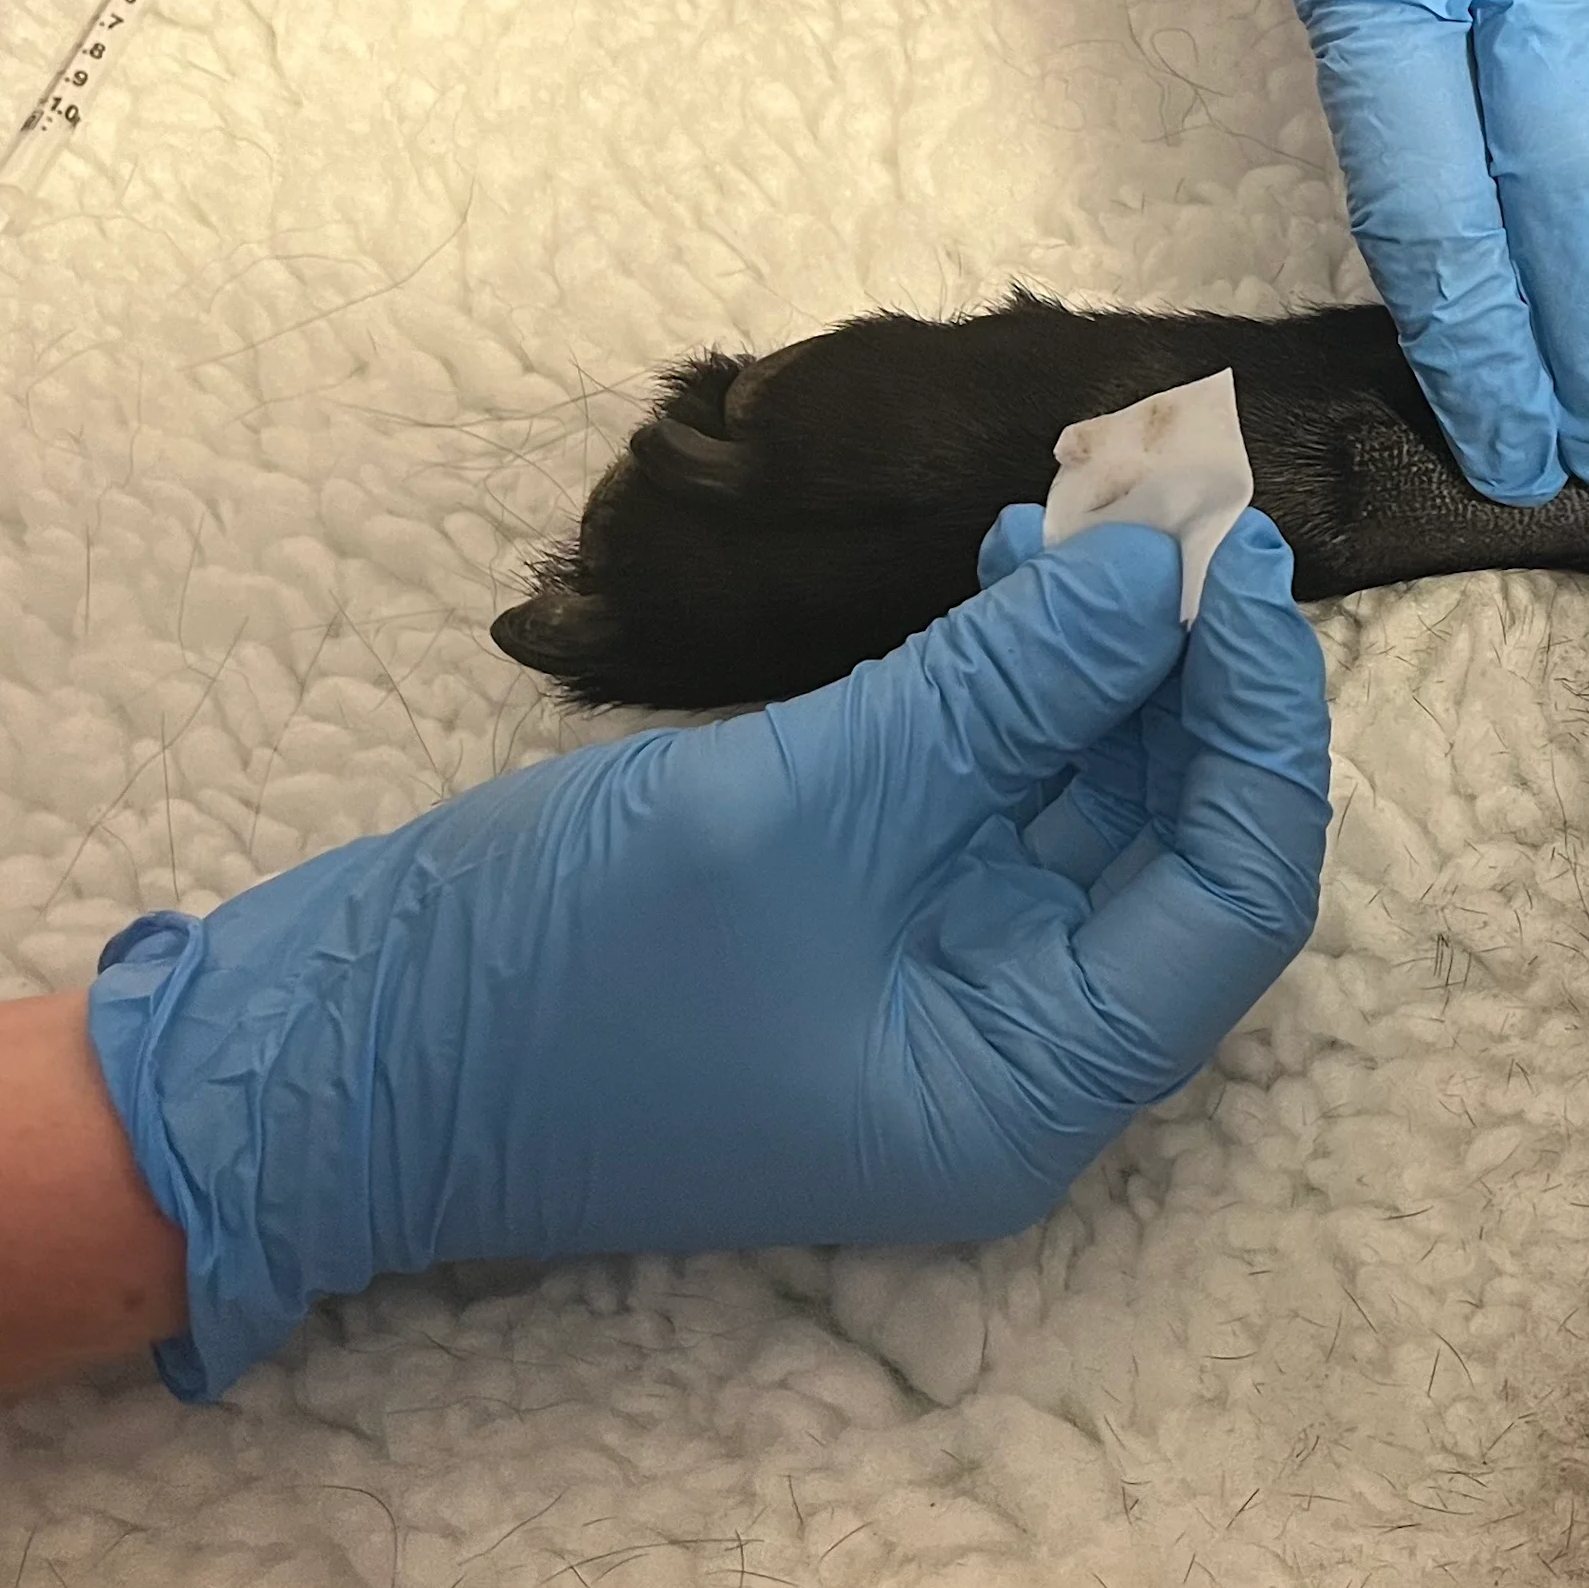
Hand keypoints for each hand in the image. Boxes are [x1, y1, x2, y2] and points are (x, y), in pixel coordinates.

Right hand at [88, 508, 1329, 1398]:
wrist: (333, 1062)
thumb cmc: (558, 971)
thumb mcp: (799, 801)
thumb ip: (993, 689)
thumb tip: (1150, 570)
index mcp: (1031, 1089)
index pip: (1234, 889)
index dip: (1255, 713)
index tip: (1234, 554)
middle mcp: (1015, 1062)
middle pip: (1177, 845)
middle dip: (1182, 669)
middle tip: (1171, 498)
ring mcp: (940, 1005)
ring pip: (1087, 814)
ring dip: (1095, 663)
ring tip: (1074, 512)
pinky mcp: (868, 942)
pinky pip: (989, 814)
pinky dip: (1006, 698)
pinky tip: (1002, 578)